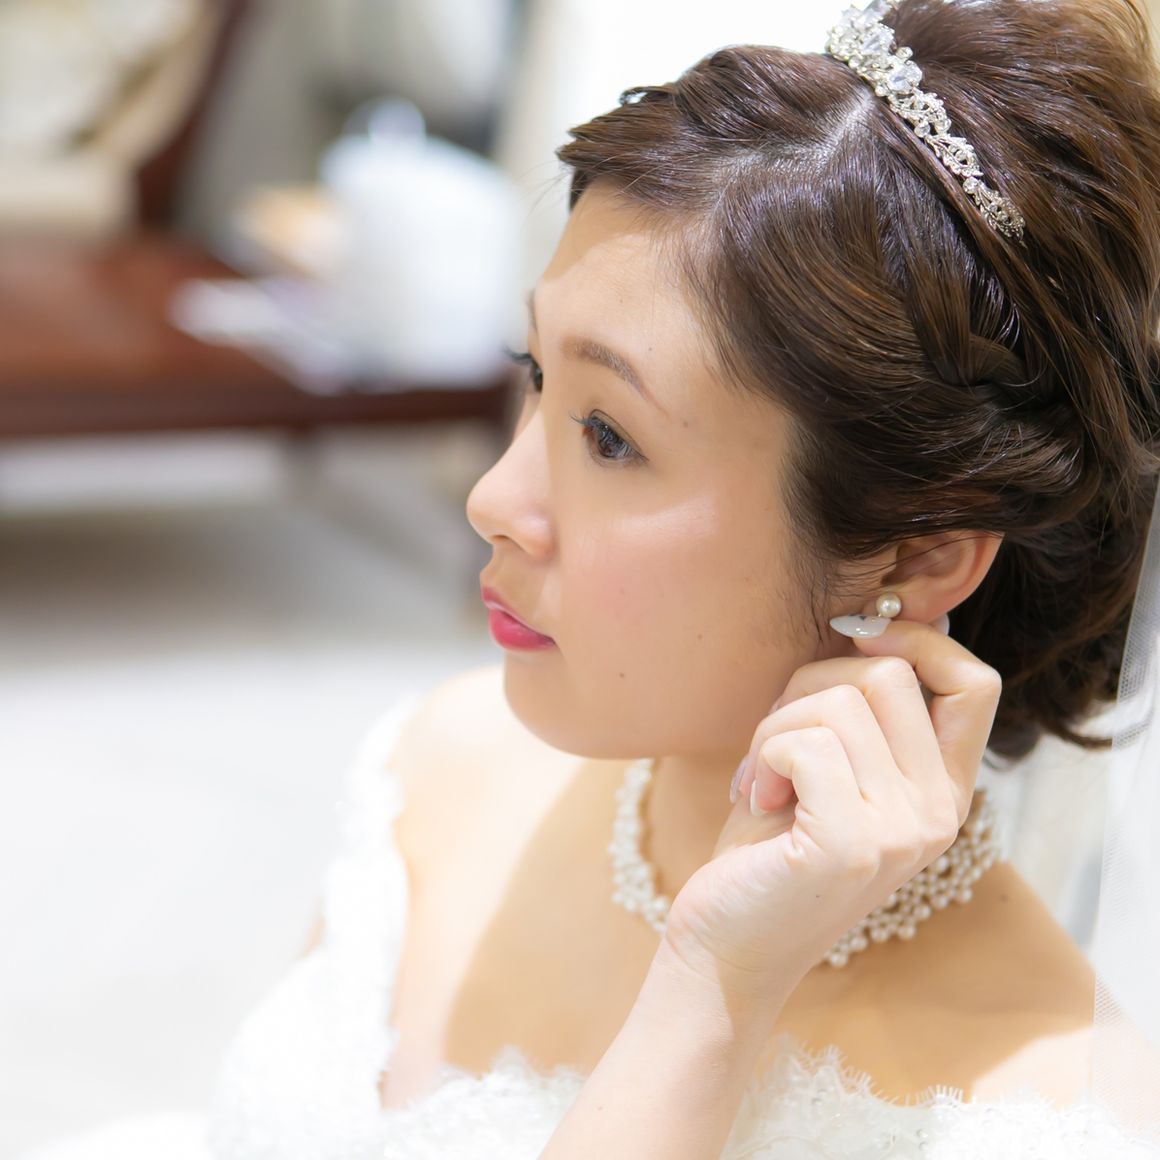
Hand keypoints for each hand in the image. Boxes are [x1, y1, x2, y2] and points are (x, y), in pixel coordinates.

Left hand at [660, 617, 1001, 1001]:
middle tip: (775, 740)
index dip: (919, 642)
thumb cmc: (769, 849)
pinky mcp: (851, 843)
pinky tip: (758, 799)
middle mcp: (939, 811)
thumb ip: (860, 712)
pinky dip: (764, 755)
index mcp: (941, 788)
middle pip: (888, 675)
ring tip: (763, 779)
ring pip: (838, 701)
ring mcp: (902, 830)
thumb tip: (872, 626)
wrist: (729, 944)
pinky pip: (805, 741)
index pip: (975, 683)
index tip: (857, 641)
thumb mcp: (830, 768)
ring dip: (776, 726)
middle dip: (809, 685)